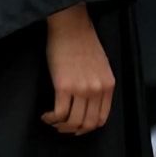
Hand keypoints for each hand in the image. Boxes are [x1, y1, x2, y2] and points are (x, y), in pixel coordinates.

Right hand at [41, 3, 115, 134]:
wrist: (72, 27)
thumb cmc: (84, 42)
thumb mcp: (101, 65)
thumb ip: (99, 84)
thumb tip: (90, 103)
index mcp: (108, 85)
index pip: (102, 118)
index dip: (88, 127)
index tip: (77, 126)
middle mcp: (97, 89)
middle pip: (87, 123)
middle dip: (73, 129)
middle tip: (62, 126)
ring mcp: (81, 88)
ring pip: (72, 121)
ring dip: (60, 125)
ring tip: (53, 119)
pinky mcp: (63, 86)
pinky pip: (59, 113)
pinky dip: (51, 118)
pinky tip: (46, 114)